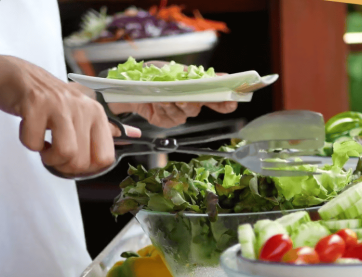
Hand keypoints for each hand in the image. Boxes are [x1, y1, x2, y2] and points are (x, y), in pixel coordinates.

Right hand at [0, 54, 140, 175]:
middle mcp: (82, 107)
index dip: (86, 167)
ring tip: (42, 143)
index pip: (104, 158)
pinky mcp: (35, 103)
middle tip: (51, 150)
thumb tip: (135, 135)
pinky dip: (28, 141)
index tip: (72, 159)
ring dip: (47, 156)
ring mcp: (59, 104)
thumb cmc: (46, 99)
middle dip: (62, 164)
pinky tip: (28, 126)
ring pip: (64, 153)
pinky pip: (34, 143)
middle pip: (81, 161)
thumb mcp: (80, 111)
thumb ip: (107, 127)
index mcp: (96, 113)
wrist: (9, 75)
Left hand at [106, 60, 237, 127]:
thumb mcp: (176, 70)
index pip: (217, 99)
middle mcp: (189, 103)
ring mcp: (178, 114)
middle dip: (190, 102)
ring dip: (172, 104)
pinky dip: (161, 109)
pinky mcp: (165, 121)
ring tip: (162, 96)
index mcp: (196, 89)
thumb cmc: (154, 74)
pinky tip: (155, 102)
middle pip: (197, 108)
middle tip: (183, 97)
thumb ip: (198, 75)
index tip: (232, 102)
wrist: (129, 84)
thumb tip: (223, 75)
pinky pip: (168, 119)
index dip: (226, 102)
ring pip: (182, 114)